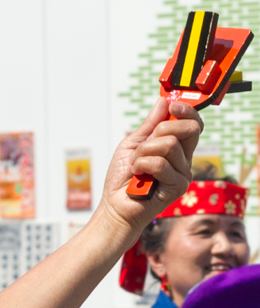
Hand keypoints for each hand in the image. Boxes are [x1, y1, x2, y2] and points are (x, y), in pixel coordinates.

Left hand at [98, 97, 201, 241]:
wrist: (114, 207)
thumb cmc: (121, 179)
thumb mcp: (132, 145)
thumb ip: (149, 125)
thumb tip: (163, 100)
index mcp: (176, 148)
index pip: (193, 123)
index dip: (186, 111)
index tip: (172, 107)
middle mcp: (184, 159)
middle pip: (190, 129)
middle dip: (163, 130)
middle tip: (144, 145)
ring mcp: (183, 173)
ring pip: (170, 145)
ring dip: (144, 152)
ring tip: (136, 166)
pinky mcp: (178, 187)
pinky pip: (161, 164)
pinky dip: (143, 166)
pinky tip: (138, 177)